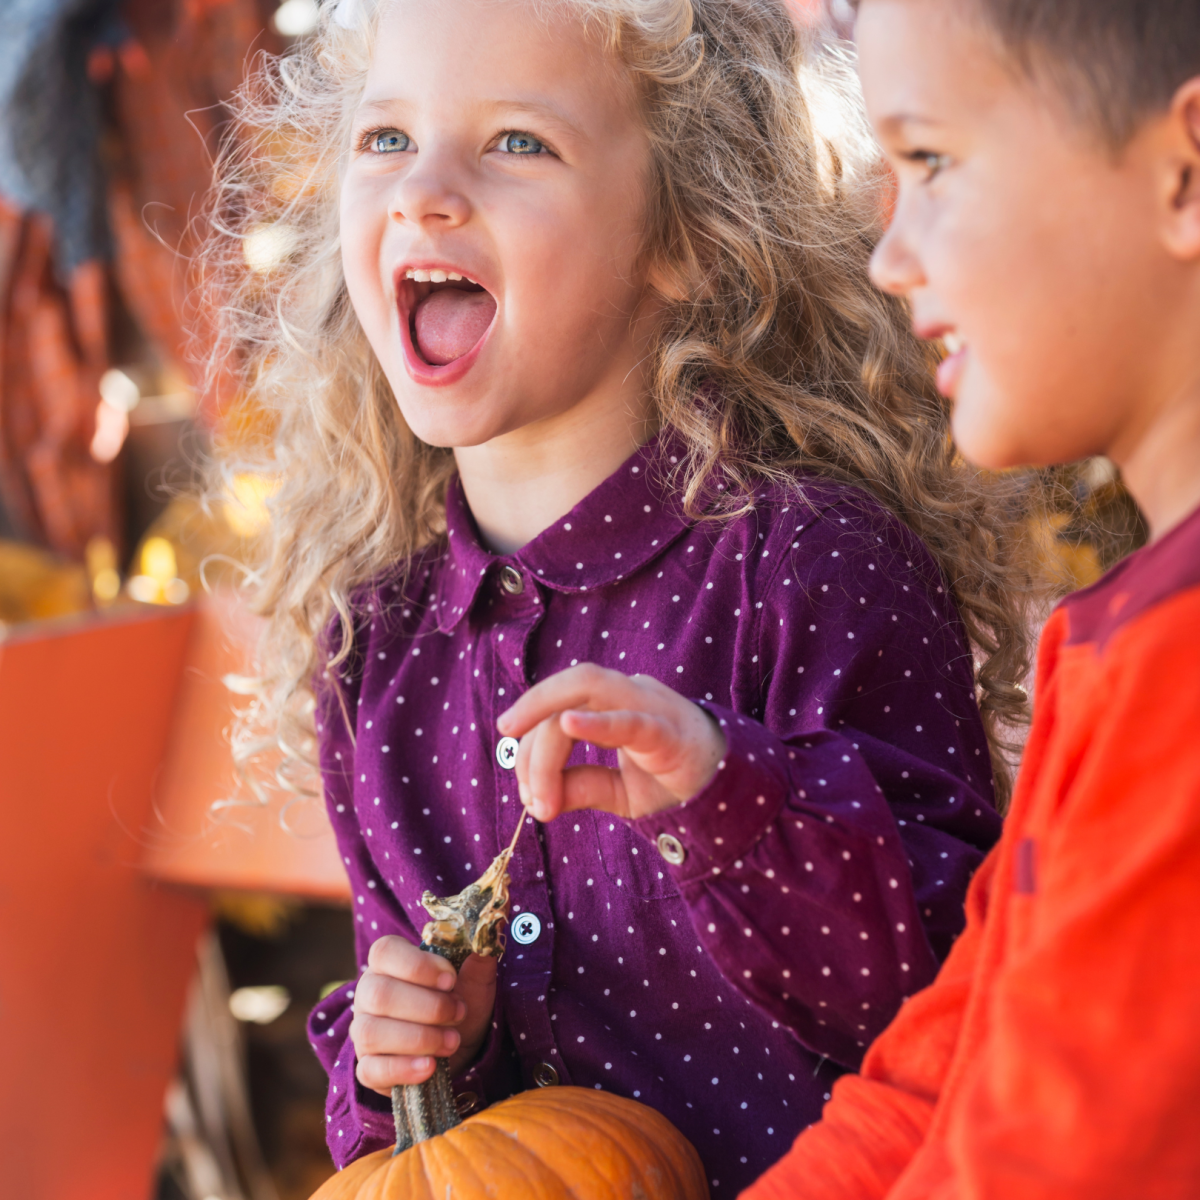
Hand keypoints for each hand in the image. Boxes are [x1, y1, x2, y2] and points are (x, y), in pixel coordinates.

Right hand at [350, 936, 496, 1093]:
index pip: (385, 952)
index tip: (451, 979)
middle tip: (459, 1012)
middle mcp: (368, 994)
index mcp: (389, 963)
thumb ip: (479, 958)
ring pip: (372, 1033)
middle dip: (427, 1006)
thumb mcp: (475, 981)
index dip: (417, 965)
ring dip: (419, 1038)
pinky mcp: (367, 1068)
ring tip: (452, 1041)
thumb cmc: (459, 1004)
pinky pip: (370, 1071)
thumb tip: (489, 932)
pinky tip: (430, 1066)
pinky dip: (403, 1069)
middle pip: (379, 994)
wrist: (458, 1047)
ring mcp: (363, 1032)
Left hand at [496, 664, 726, 822]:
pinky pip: (631, 720)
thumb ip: (581, 788)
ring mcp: (652, 705)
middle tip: (512, 757)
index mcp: (615, 703)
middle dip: (530, 711)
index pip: (560, 707)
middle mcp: (630, 693)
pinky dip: (598, 721)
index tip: (528, 799)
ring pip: (589, 686)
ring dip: (547, 718)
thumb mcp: (618, 792)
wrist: (733, 795)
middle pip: (570, 684)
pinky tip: (570, 723)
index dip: (531, 747)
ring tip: (525, 756)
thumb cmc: (675, 783)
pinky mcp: (671, 733)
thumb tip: (538, 801)